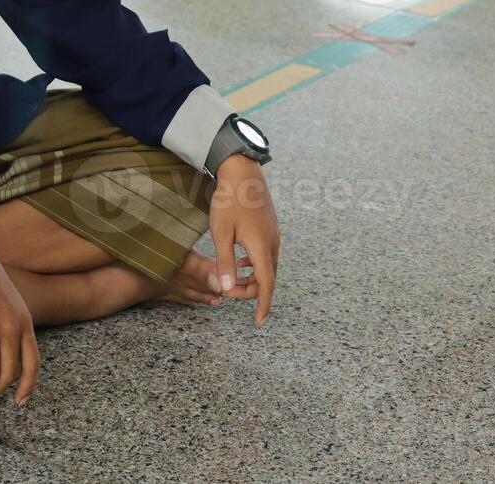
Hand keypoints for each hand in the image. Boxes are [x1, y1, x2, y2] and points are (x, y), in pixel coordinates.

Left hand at [208, 155, 280, 325]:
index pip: (266, 284)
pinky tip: (239, 262)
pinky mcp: (270, 229)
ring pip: (267, 267)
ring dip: (252, 278)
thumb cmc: (230, 201)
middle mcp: (272, 244)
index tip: (259, 321)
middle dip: (250, 291)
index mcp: (261, 247)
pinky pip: (266, 255)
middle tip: (228, 291)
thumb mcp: (221, 233)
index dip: (263, 305)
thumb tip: (226, 288)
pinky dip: (254, 265)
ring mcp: (273, 236)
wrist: (243, 172)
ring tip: (231, 279)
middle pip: (267, 278)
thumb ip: (225, 262)